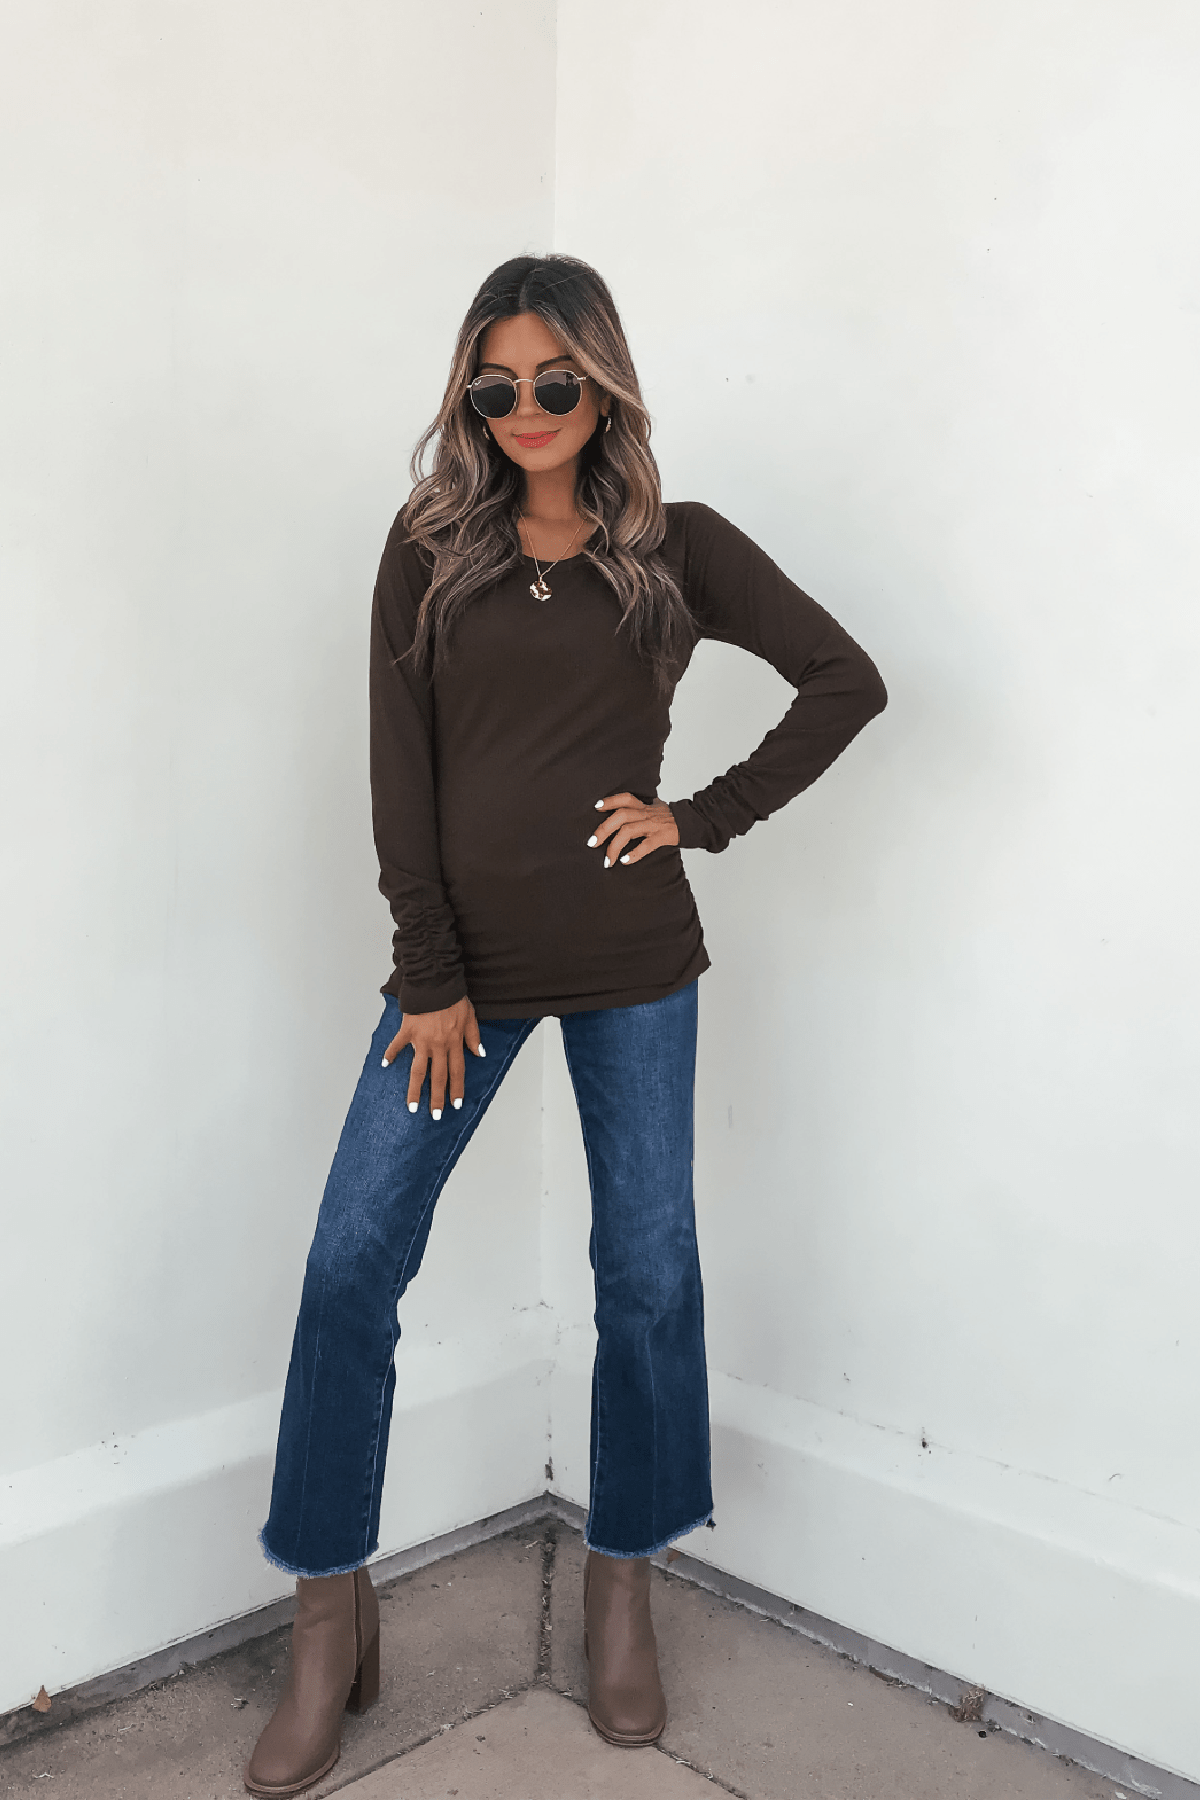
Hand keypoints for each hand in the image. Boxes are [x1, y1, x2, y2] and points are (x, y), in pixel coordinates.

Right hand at [381, 995, 483, 1119]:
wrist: (435, 982)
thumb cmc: (453, 996)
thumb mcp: (470, 1016)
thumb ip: (473, 1036)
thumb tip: (479, 1053)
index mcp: (454, 1042)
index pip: (457, 1071)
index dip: (456, 1089)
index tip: (455, 1105)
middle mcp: (438, 1045)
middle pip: (438, 1077)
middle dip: (437, 1098)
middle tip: (434, 1115)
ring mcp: (421, 1040)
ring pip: (418, 1070)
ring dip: (415, 1090)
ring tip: (411, 1106)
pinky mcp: (408, 1031)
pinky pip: (397, 1046)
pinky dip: (390, 1054)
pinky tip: (385, 1065)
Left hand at [588, 792, 679, 867]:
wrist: (692, 822)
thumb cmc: (670, 817)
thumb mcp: (654, 807)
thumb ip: (639, 807)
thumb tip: (621, 809)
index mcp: (643, 806)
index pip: (625, 798)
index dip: (610, 801)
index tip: (597, 807)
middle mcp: (646, 814)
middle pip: (620, 816)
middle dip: (603, 829)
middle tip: (592, 843)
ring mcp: (653, 825)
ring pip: (629, 831)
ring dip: (614, 847)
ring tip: (607, 861)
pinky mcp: (661, 837)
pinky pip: (646, 845)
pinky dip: (634, 854)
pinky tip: (625, 861)